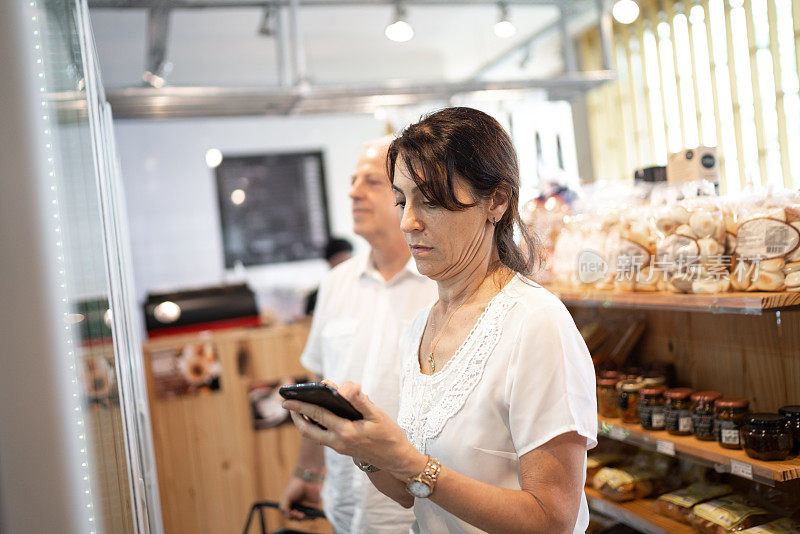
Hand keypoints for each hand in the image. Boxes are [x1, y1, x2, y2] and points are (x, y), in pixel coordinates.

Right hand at [278, 476, 321, 519]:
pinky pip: (313, 515)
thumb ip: (284, 507)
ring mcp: (306, 508)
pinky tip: (309, 515)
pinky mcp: (314, 507)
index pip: (289, 516)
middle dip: (296, 517)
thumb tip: (288, 517)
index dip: (290, 516)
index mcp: (291, 506)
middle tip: (297, 514)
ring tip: (302, 515)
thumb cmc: (295, 487)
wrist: (306, 479)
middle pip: (297, 518)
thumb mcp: (287, 497)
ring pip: (305, 518)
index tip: (292, 513)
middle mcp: (298, 508)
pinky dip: (312, 517)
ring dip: (303, 519)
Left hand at [283, 381, 424, 475]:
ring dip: (303, 422)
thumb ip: (362, 402)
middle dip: (296, 417)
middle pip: (308, 430)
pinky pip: (322, 437)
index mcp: (346, 432)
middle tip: (287, 405)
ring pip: (313, 435)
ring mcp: (339, 447)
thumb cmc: (390, 436)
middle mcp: (338, 442)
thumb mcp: (378, 415)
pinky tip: (316, 416)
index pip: (318, 415)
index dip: (301, 406)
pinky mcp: (342, 449)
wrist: (396, 460)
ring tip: (298, 409)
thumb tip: (349, 389)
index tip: (287, 400)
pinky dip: (315, 426)